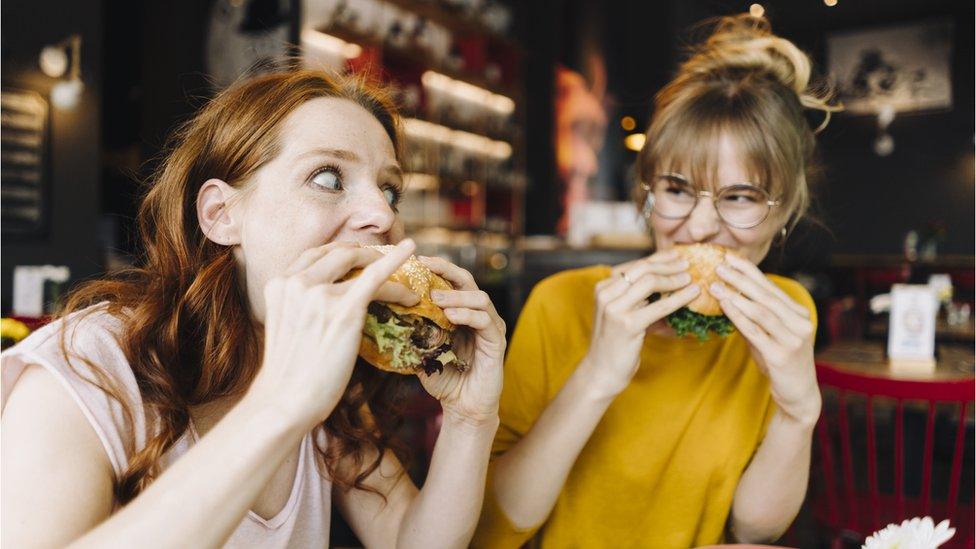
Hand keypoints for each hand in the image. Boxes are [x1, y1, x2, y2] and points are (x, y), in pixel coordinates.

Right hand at [248, 240, 418, 429]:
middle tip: (382, 261)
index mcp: (279, 284)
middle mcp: (297, 282)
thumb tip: (323, 303)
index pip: (315, 255)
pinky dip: (396, 262)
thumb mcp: (285, 326)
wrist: (286, 401)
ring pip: (361, 265)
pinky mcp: (345, 309)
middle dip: (364, 254)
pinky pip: (377, 277)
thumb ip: (299, 305)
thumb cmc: (288, 373)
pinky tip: (410, 250)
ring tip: (404, 272)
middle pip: (338, 253)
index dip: (340, 253)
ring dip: (385, 264)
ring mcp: (320, 294)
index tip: (357, 256)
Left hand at [417, 256, 504, 425]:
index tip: (416, 261)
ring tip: (434, 298)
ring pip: (479, 297)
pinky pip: (485, 321)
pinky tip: (450, 316)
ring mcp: (491, 327)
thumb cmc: (444, 379)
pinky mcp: (497, 342)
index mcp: (462, 313)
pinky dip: (467, 315)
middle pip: (467, 280)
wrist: (463, 408)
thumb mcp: (423, 352)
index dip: (437, 269)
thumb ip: (414, 333)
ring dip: (455, 295)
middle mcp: (479, 315)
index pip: (452, 281)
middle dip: (446, 271)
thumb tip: (387, 316)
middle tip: (425, 267)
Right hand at [579, 249, 700, 397]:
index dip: (659, 258)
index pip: (635, 265)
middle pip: (643, 269)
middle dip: (669, 264)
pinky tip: (693, 293)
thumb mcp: (622, 313)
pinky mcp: (628, 324)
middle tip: (688, 264)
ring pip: (650, 281)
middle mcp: (606, 294)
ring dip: (675, 278)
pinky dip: (680, 297)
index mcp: (603, 287)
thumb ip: (638, 297)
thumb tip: (669, 280)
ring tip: (691, 278)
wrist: (601, 371)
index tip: (677, 256)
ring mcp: (615, 308)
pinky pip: (660, 306)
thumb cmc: (616, 343)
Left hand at [710, 253, 820, 425]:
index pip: (771, 287)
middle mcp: (799, 322)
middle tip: (719, 265)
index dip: (750, 271)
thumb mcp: (766, 335)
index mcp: (798, 313)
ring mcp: (793, 339)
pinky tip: (724, 306)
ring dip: (736, 295)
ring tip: (715, 284)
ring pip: (761, 311)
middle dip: (741, 278)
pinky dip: (738, 316)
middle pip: (765, 295)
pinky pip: (756, 331)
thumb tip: (728, 296)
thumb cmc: (779, 362)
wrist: (798, 395)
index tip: (730, 258)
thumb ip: (752, 318)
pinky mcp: (781, 354)